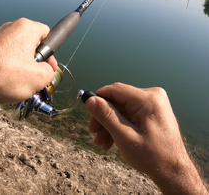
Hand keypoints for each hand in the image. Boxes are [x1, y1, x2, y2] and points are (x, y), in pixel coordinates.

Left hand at [0, 18, 56, 104]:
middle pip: (32, 44)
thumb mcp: (38, 78)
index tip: (48, 67)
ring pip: (18, 54)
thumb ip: (50, 71)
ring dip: (21, 69)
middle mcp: (11, 28)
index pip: (48, 34)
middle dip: (35, 63)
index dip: (51, 53)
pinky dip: (7, 70)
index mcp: (26, 28)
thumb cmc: (2, 76)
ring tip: (15, 84)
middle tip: (34, 79)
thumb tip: (46, 70)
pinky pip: (5, 59)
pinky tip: (3, 83)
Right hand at [85, 82, 207, 193]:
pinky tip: (112, 140)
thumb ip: (106, 116)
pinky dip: (120, 125)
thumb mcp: (124, 136)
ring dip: (110, 124)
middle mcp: (152, 96)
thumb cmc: (152, 156)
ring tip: (102, 142)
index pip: (114, 90)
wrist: (173, 171)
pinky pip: (130, 113)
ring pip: (122, 108)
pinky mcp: (153, 110)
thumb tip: (89, 99)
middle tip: (94, 134)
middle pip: (117, 100)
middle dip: (103, 117)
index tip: (88, 116)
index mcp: (147, 99)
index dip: (97, 101)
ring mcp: (154, 103)